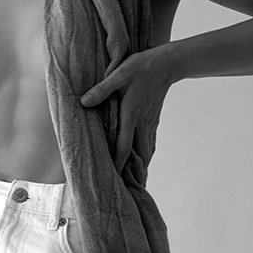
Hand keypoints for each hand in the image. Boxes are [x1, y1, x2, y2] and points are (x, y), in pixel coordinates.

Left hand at [80, 48, 173, 171]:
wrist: (168, 64)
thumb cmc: (141, 68)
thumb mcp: (118, 75)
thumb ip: (102, 90)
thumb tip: (84, 102)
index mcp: (131, 115)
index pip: (123, 146)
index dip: (118, 164)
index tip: (113, 178)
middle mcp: (142, 123)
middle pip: (138, 155)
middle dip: (133, 172)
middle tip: (126, 188)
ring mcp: (150, 123)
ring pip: (146, 151)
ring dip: (141, 166)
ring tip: (136, 181)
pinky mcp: (154, 120)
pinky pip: (150, 143)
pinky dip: (146, 155)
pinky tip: (142, 162)